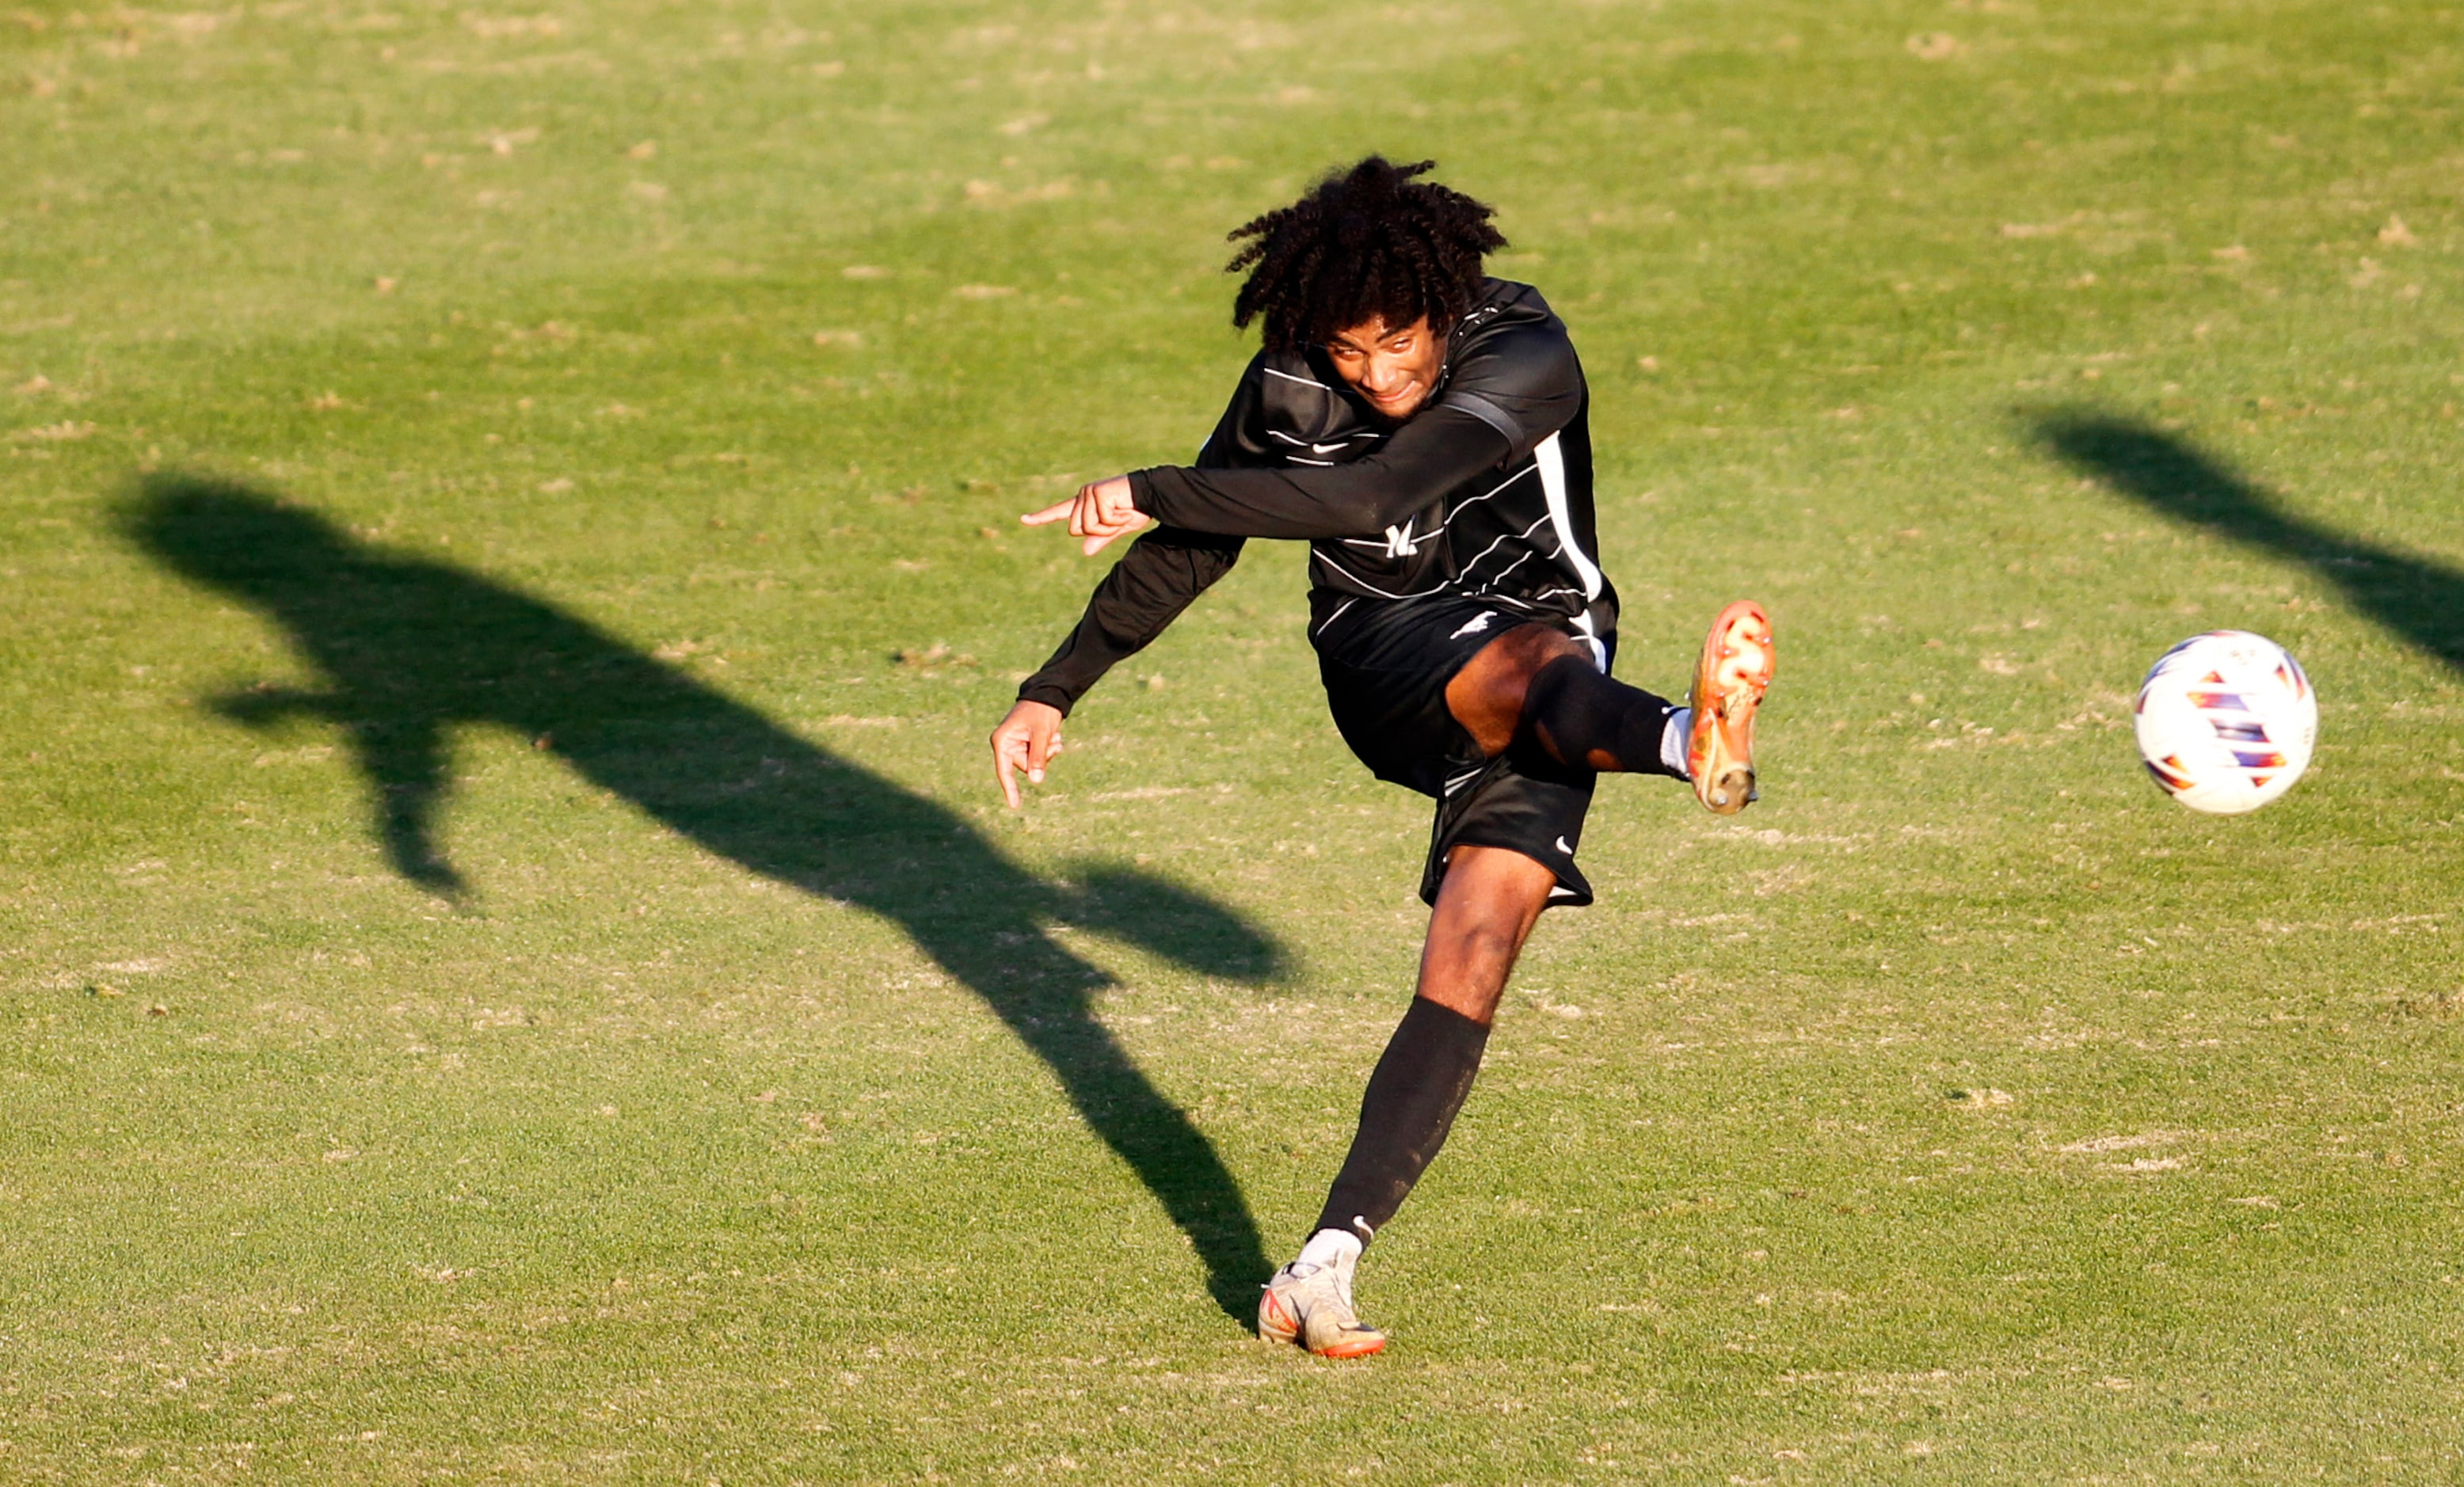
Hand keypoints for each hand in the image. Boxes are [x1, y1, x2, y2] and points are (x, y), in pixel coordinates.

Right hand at [990, 698, 1065, 808]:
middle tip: (1054, 744)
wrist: (1048, 695)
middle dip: (1042, 759)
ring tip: (1055, 737)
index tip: (1015, 806)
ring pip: (1035, 763)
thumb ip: (1038, 757)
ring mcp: (1017, 745)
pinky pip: (1040, 757)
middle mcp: (1007, 744)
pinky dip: (1049, 749)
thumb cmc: (1041, 711)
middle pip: (1025, 767)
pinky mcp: (1028, 744)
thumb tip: (1036, 781)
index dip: (1010, 789)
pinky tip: (1054, 736)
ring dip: (1048, 753)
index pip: (1005, 770)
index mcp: (1002, 740)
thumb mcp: (1041, 734)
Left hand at [1022, 474, 1149, 554]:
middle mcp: (1083, 495)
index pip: (1059, 512)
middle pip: (1075, 530)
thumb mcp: (1116, 528)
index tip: (1024, 520)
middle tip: (1117, 520)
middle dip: (1099, 531)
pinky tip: (1125, 509)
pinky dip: (1116, 521)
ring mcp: (1089, 493)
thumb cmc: (1136, 508)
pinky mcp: (1098, 493)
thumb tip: (1085, 551)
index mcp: (1084, 503)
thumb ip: (1100, 539)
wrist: (1152, 494)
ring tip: (1122, 513)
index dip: (1041, 517)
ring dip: (1109, 526)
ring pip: (1088, 527)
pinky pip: (1102, 521)